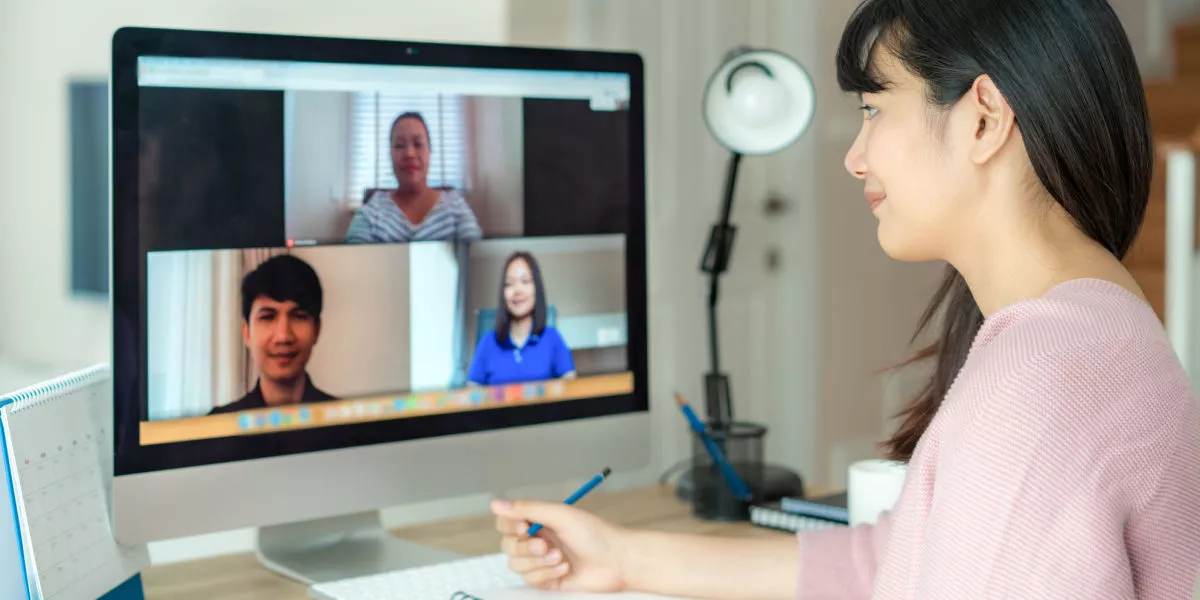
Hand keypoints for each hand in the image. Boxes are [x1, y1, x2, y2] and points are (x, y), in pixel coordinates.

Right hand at [491, 498, 628, 591]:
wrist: (617, 561)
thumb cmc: (595, 534)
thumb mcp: (560, 515)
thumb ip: (527, 509)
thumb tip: (495, 503)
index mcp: (540, 521)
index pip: (507, 522)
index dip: (510, 526)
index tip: (525, 527)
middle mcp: (538, 539)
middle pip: (507, 545)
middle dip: (525, 547)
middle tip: (545, 545)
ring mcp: (541, 561)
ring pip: (516, 564)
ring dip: (538, 562)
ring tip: (561, 557)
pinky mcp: (547, 580)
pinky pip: (531, 580)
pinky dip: (547, 573)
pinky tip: (565, 568)